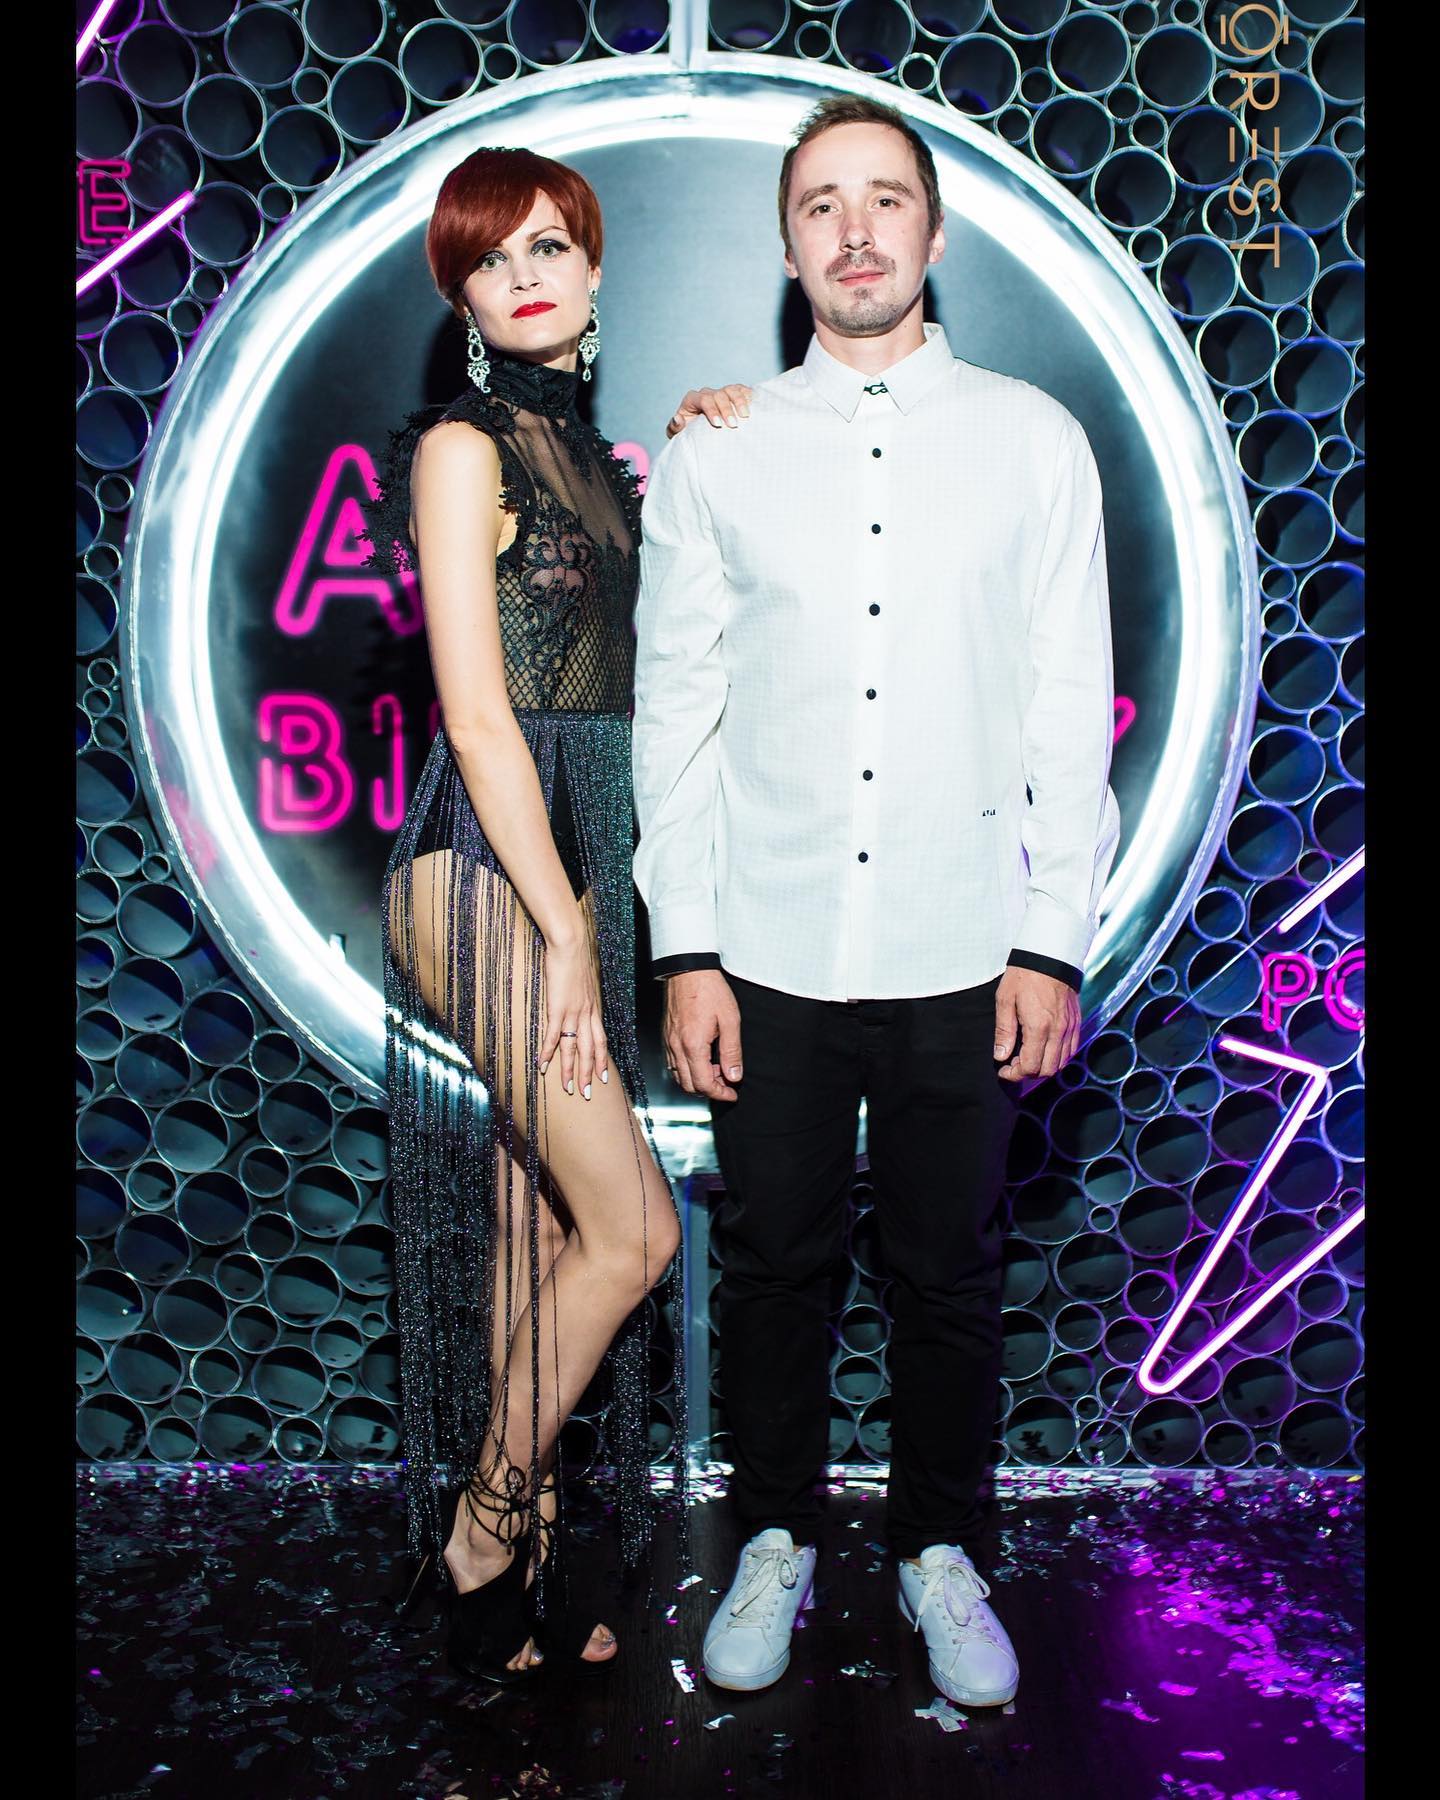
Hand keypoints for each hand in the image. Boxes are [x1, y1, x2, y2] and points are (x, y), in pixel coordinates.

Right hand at [538, 937, 608, 1099]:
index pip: (600, 1040)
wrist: (571, 944)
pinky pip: (553, 1035)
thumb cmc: (575, 958)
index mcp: (593, 1008)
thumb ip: (582, 994)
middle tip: (587, 1094)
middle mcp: (586, 1013)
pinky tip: (543, 1065)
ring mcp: (573, 1012)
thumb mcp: (584, 980)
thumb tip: (578, 999)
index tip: (602, 1077)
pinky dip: (549, 1052)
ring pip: (573, 1048)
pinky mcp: (557, 1007)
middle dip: (588, 1073)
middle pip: (589, 1050)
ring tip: (567, 1088)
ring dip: (570, 1070)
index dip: (600, 1059)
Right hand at [663, 970, 742, 1101]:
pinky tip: (701, 1061)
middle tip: (726, 1083)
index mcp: (693, 1045)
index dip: (720, 1093)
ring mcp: (669, 1042)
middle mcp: (676, 1047)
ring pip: (678, 1077)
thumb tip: (734, 1076)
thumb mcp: (730, 1020)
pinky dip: (687, 1070)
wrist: (688, 969)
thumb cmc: (710, 990)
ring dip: (697, 1081)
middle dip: (709, 1090)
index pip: (703, 1084)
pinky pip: (673, 1063)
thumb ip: (732, 1052)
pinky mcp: (666, 1035)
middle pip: (688, 1085)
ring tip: (716, 1071)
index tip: (732, 1093)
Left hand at [666, 384, 752, 438]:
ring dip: (739, 401)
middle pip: (718, 395)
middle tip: (734, 425)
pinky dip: (747, 394)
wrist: (699, 434)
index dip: (711, 410)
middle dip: (726, 409)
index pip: (702, 399)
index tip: (718, 424)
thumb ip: (674, 428)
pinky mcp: (731, 396)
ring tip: (745, 415)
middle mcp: (706, 393)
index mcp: (692, 400)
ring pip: (731, 390)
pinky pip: (740, 390)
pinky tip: (754, 403)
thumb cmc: (688, 435)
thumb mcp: (678, 434)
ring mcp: (720, 393)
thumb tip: (678, 418)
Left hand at [994, 967, 1079, 1085]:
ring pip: (1062, 1063)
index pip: (1030, 1066)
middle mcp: (1058, 1031)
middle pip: (1048, 1070)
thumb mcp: (1005, 1000)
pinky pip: (1072, 1049)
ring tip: (1028, 1056)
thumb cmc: (1025, 974)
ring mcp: (1070, 1027)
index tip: (1004, 1070)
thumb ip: (1003, 1031)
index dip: (1015, 1074)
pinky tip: (1045, 1048)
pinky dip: (1059, 1056)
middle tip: (1014, 1064)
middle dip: (1029, 1074)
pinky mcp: (1076, 1021)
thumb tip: (1001, 1055)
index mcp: (1038, 1027)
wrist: (1049, 955)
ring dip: (1044, 1066)